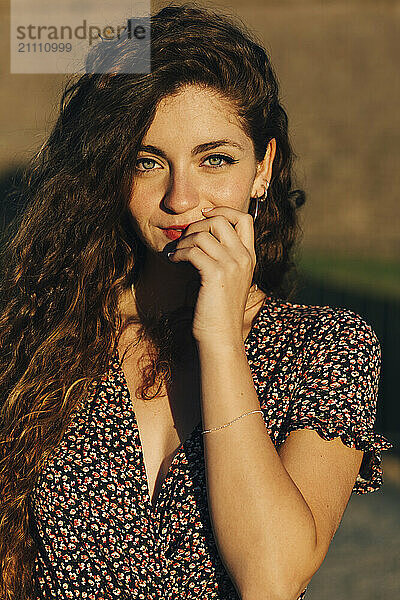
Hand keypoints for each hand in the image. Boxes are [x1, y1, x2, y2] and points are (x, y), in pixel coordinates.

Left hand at [167, 206, 255, 342]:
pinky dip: (178, 253)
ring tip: (175, 253)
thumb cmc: (218, 311)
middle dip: (197, 225)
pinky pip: (192, 251)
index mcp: (249, 257)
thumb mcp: (226, 279)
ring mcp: (232, 265)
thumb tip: (198, 236)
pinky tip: (173, 261)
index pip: (244, 219)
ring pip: (202, 234)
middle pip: (221, 220)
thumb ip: (220, 258)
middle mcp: (244, 258)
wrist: (221, 337)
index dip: (223, 210)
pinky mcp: (216, 274)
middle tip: (184, 240)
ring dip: (183, 241)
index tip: (205, 214)